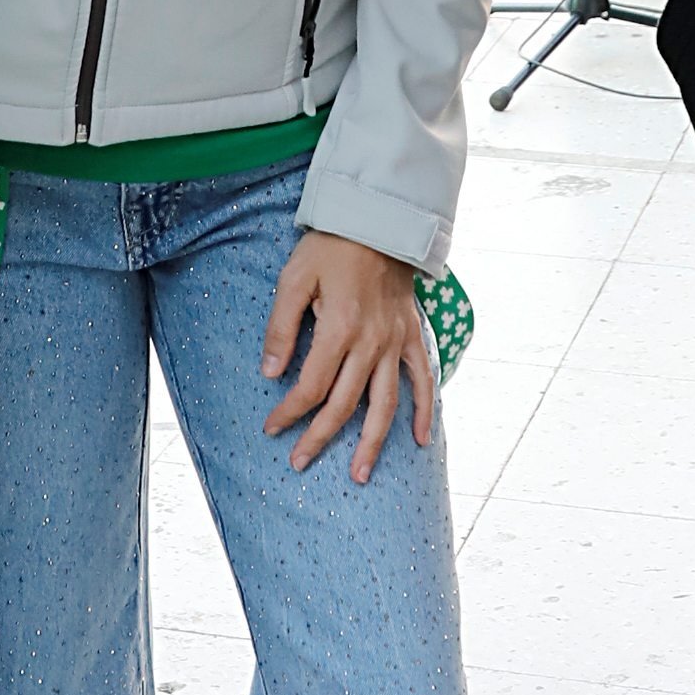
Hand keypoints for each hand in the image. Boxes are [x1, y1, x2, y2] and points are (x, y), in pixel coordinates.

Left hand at [261, 233, 436, 482]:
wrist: (379, 220)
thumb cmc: (331, 246)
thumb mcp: (293, 279)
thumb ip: (280, 328)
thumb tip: (269, 372)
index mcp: (338, 330)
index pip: (310, 387)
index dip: (289, 412)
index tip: (272, 427)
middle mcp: (370, 343)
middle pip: (344, 405)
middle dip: (320, 438)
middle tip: (299, 463)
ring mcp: (395, 343)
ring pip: (384, 404)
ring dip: (372, 443)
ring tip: (359, 474)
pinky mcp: (411, 336)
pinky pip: (423, 380)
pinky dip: (425, 411)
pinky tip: (420, 440)